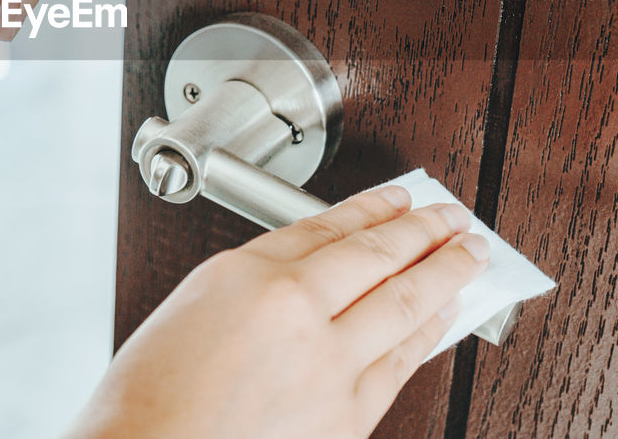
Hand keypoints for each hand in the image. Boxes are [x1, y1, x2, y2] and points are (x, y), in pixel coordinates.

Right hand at [66, 186, 489, 438]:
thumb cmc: (150, 400)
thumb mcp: (191, 309)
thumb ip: (255, 282)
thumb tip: (311, 273)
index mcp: (246, 273)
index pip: (328, 225)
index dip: (372, 208)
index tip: (398, 200)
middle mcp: (293, 310)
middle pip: (378, 256)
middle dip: (425, 232)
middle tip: (451, 219)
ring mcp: (326, 364)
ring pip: (405, 304)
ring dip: (445, 273)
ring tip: (467, 256)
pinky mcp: (346, 417)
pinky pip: (400, 363)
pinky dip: (427, 333)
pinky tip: (442, 317)